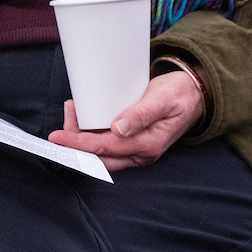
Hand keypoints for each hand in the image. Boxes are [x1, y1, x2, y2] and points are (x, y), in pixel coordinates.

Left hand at [48, 70, 203, 169]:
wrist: (194, 95)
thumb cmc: (179, 95)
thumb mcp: (163, 99)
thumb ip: (142, 114)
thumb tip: (118, 128)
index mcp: (148, 145)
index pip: (106, 148)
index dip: (79, 144)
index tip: (57, 137)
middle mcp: (140, 153)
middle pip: (99, 156)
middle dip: (76, 141)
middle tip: (68, 112)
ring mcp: (136, 150)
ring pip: (101, 152)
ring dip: (82, 136)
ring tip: (74, 109)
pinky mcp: (132, 142)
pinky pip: (106, 145)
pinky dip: (91, 133)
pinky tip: (84, 115)